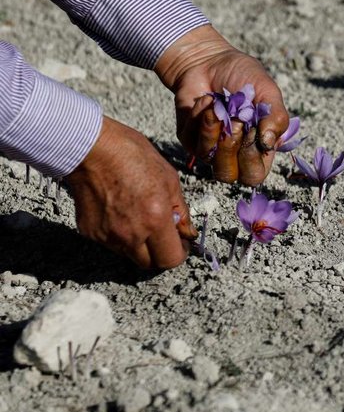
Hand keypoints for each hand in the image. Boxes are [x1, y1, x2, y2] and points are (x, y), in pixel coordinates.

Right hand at [64, 116, 196, 268]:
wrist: (89, 148)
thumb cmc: (131, 156)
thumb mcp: (169, 179)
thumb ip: (180, 211)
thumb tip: (186, 232)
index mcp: (155, 220)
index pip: (171, 259)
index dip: (179, 253)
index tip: (180, 243)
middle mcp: (131, 234)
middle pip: (150, 264)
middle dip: (160, 252)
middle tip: (162, 234)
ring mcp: (107, 236)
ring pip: (130, 254)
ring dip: (139, 244)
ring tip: (138, 216)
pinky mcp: (90, 232)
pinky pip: (111, 243)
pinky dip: (119, 234)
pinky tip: (119, 211)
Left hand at [154, 25, 289, 185]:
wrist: (210, 60)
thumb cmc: (244, 76)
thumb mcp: (268, 93)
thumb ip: (276, 118)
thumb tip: (268, 144)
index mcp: (258, 149)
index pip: (254, 174)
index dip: (251, 158)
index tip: (252, 129)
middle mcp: (234, 154)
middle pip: (229, 175)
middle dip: (230, 146)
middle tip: (234, 120)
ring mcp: (210, 148)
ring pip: (208, 158)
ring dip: (213, 128)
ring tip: (217, 104)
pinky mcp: (189, 138)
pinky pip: (191, 140)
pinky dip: (199, 116)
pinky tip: (206, 100)